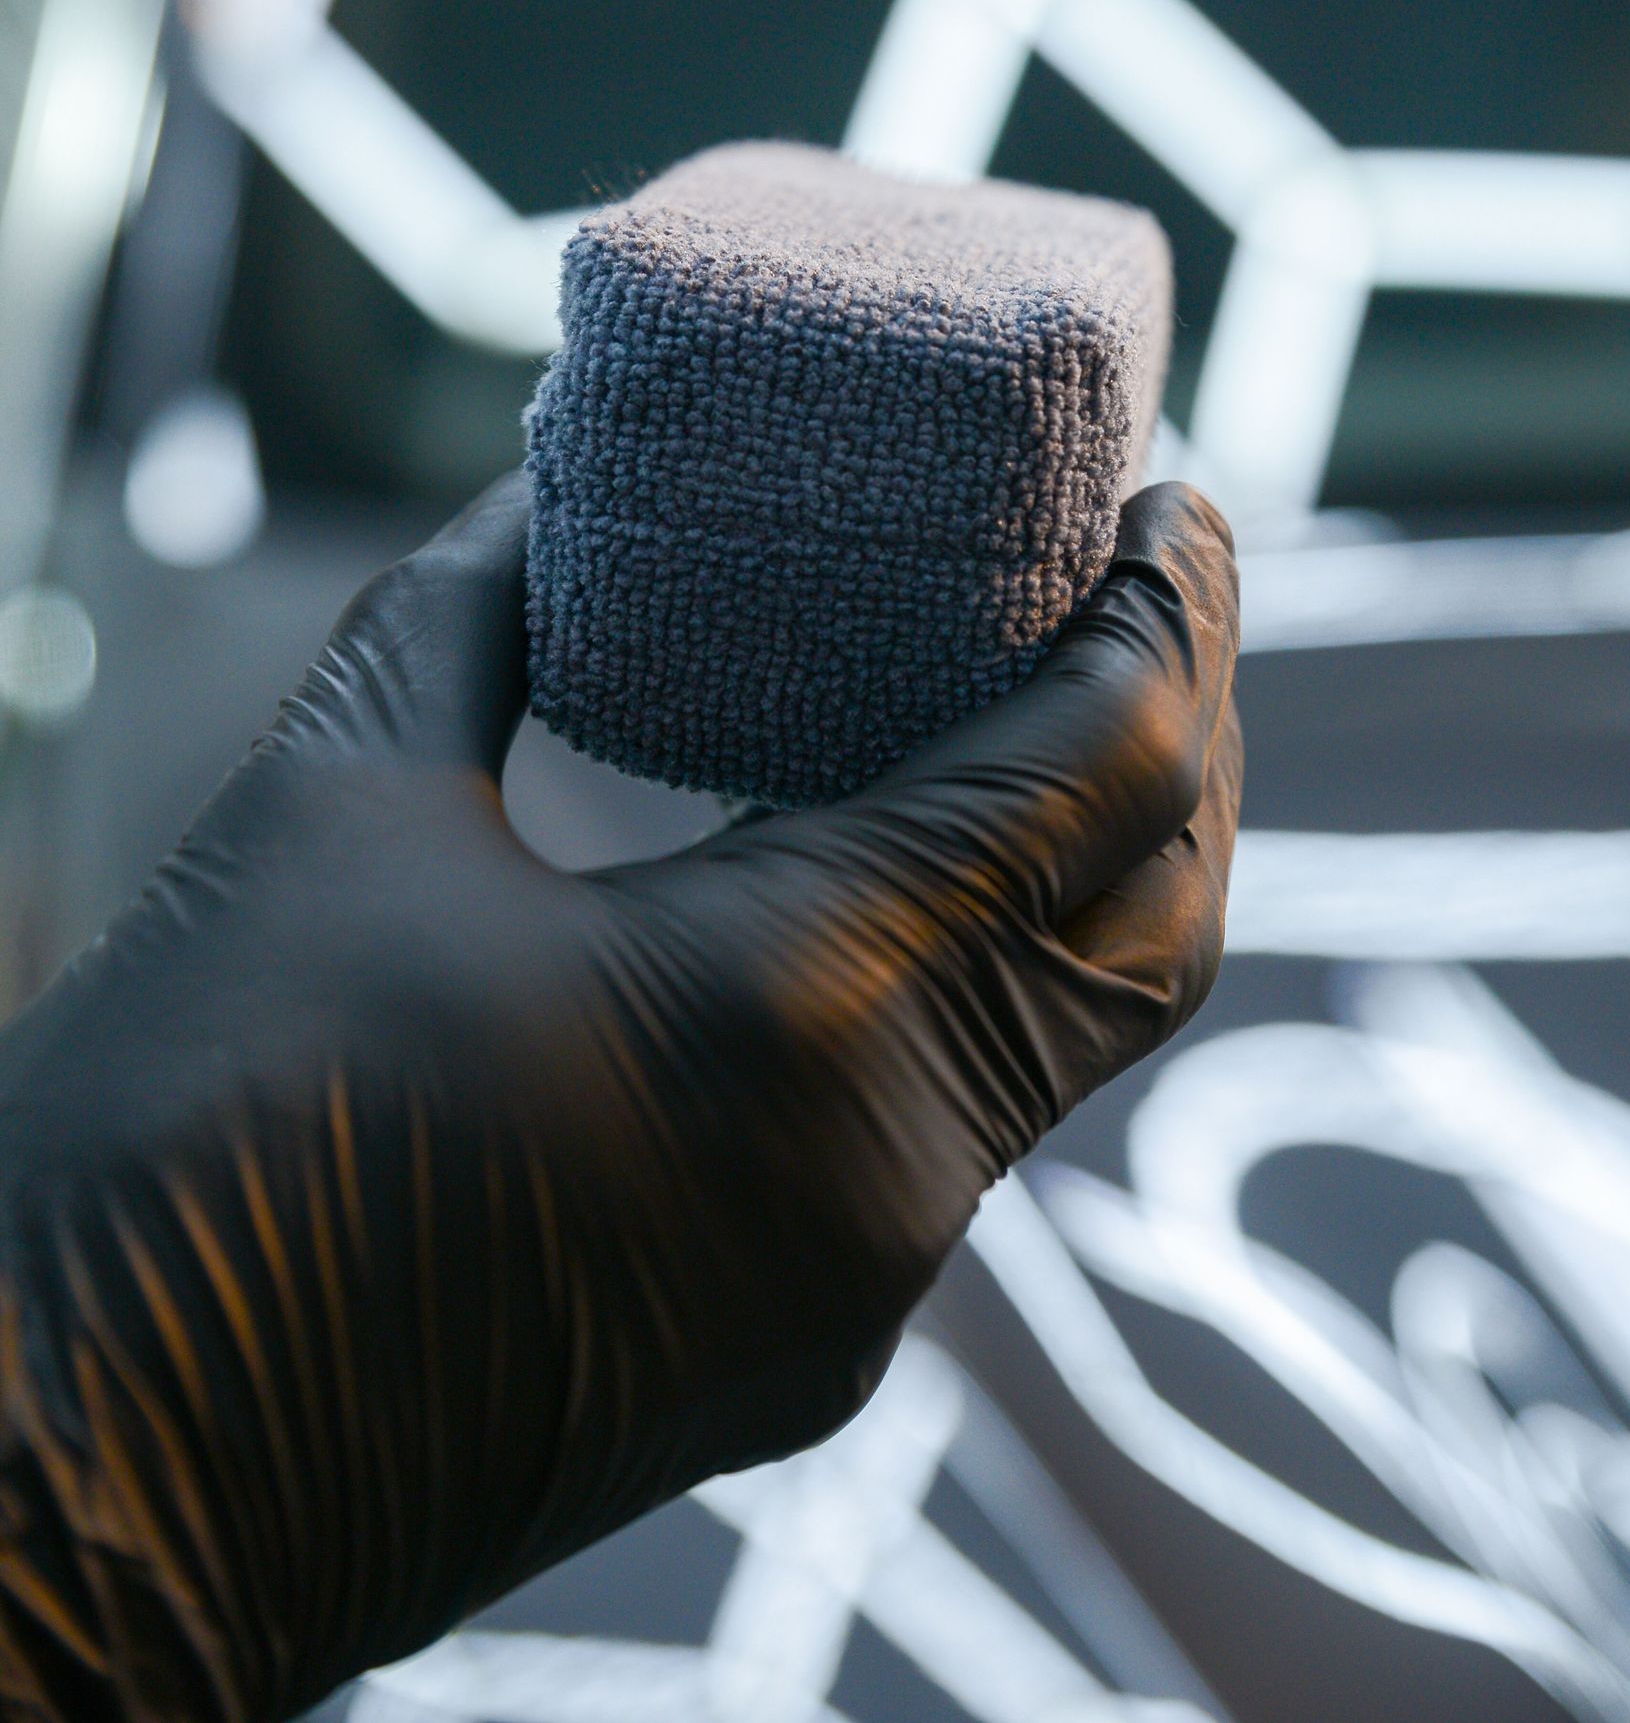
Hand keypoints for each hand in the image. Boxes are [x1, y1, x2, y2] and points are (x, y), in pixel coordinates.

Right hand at [0, 474, 1239, 1722]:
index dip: (1165, 613)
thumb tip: (561, 481)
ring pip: (1074, 1038)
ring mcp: (854, 1289)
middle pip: (1154, 919)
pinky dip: (986, 969)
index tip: (1161, 489)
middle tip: (1125, 578)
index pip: (1105, 770)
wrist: (77, 1487)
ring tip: (1042, 693)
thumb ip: (483, 610)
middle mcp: (885, 1168)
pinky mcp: (794, 1351)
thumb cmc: (175, 1134)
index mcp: (799, 1004)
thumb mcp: (338, 802)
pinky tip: (906, 863)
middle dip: (1181, 729)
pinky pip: (964, 1126)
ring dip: (1096, 860)